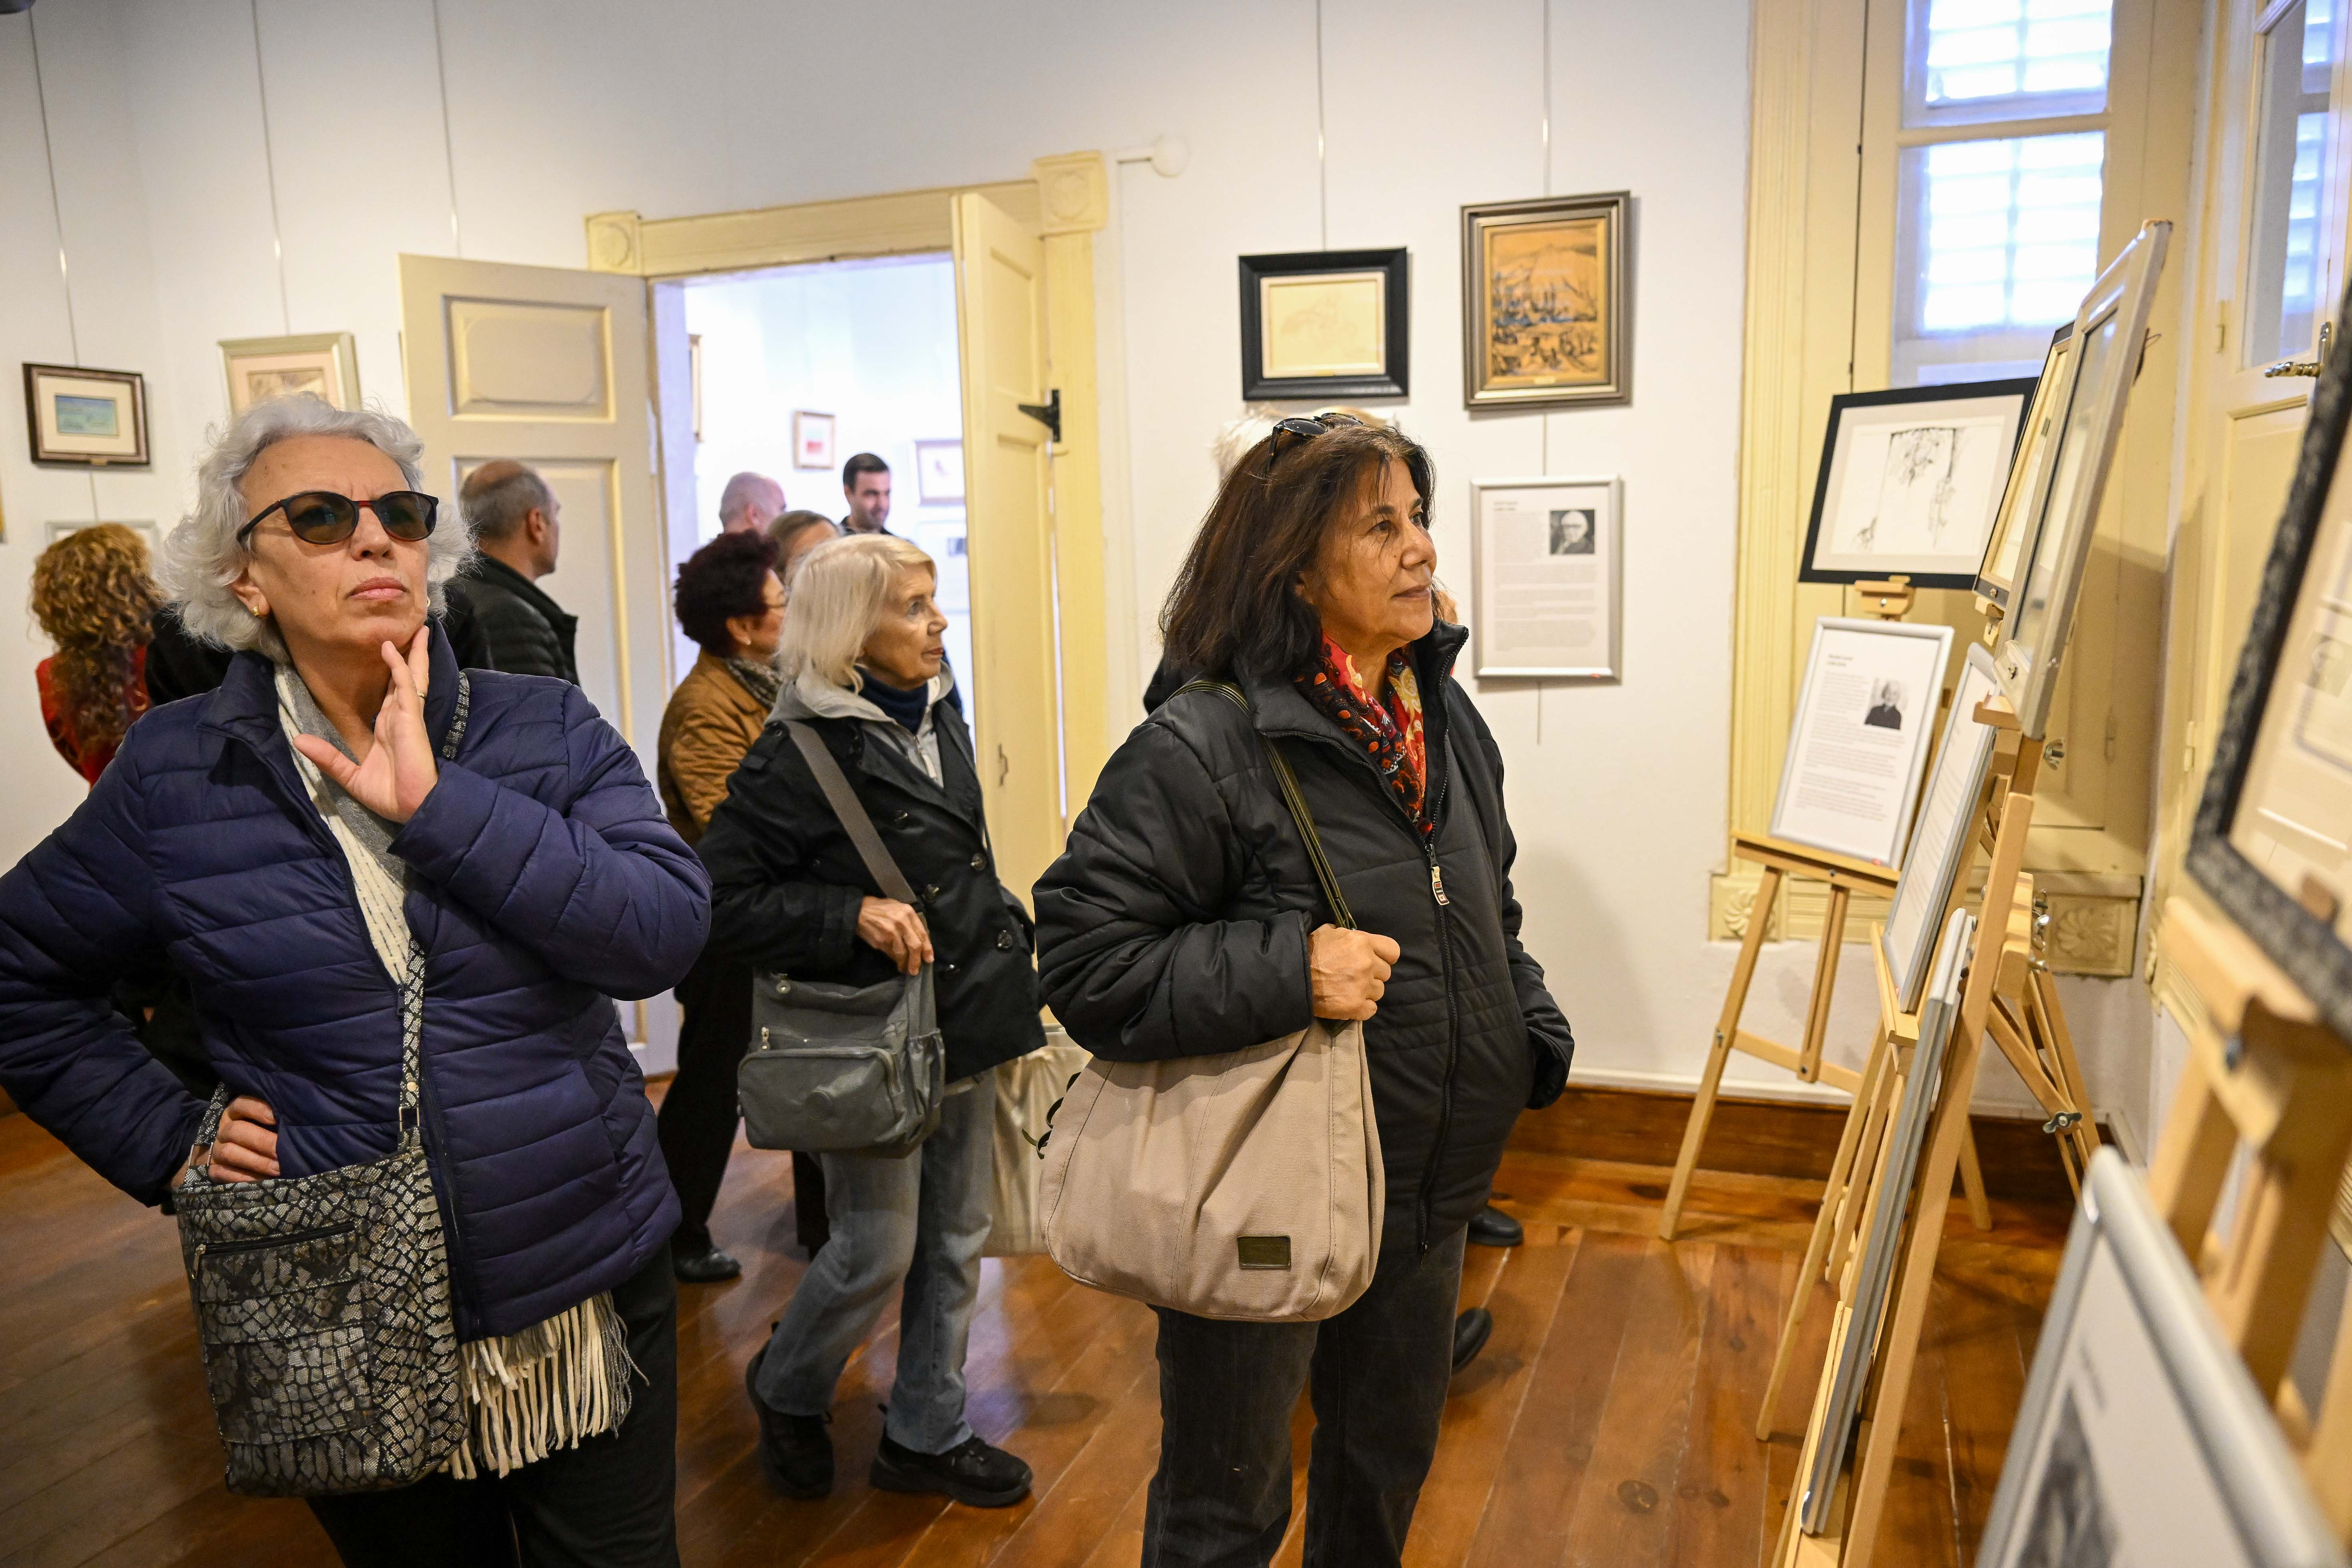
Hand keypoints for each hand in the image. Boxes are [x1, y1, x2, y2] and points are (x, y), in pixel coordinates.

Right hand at [205, 1096, 280, 1182]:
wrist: (231, 1158)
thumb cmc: (261, 1134)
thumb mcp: (268, 1123)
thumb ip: (278, 1119)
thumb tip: (299, 1121)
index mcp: (236, 1112)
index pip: (242, 1104)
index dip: (258, 1109)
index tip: (277, 1118)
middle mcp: (224, 1129)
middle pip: (237, 1130)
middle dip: (262, 1141)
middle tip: (282, 1152)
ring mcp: (216, 1149)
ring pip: (229, 1152)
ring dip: (256, 1161)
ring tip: (278, 1168)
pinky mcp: (213, 1169)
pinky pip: (224, 1173)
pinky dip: (245, 1178)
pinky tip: (263, 1180)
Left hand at [293, 626, 438, 822]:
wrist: (412, 808)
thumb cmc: (390, 795)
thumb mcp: (351, 775)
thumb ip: (328, 757)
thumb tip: (298, 740)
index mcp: (390, 729)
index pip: (394, 693)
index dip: (396, 672)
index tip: (394, 652)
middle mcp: (400, 718)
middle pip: (407, 678)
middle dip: (411, 655)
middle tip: (416, 631)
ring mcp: (407, 717)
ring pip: (410, 676)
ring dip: (412, 652)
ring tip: (419, 629)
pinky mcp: (411, 719)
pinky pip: (405, 688)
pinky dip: (398, 668)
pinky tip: (391, 650)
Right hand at [857, 896, 933, 974]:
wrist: (859, 911)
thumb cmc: (881, 909)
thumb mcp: (899, 909)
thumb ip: (910, 922)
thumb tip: (921, 942)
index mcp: (908, 912)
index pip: (923, 934)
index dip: (927, 949)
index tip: (928, 959)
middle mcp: (902, 922)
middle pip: (915, 946)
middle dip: (917, 961)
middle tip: (916, 970)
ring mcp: (891, 932)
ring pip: (903, 953)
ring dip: (905, 964)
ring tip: (905, 968)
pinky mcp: (881, 940)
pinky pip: (892, 954)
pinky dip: (895, 960)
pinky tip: (896, 962)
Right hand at [1309, 925, 1399, 1020]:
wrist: (1291, 976)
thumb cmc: (1308, 951)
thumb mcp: (1327, 932)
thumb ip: (1346, 935)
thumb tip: (1352, 938)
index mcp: (1362, 942)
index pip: (1393, 951)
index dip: (1385, 957)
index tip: (1376, 960)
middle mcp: (1367, 963)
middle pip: (1385, 973)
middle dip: (1373, 974)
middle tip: (1356, 976)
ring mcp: (1363, 986)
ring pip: (1378, 992)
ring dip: (1367, 991)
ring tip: (1350, 990)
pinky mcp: (1355, 1006)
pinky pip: (1371, 1009)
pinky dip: (1363, 1008)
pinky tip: (1351, 1003)